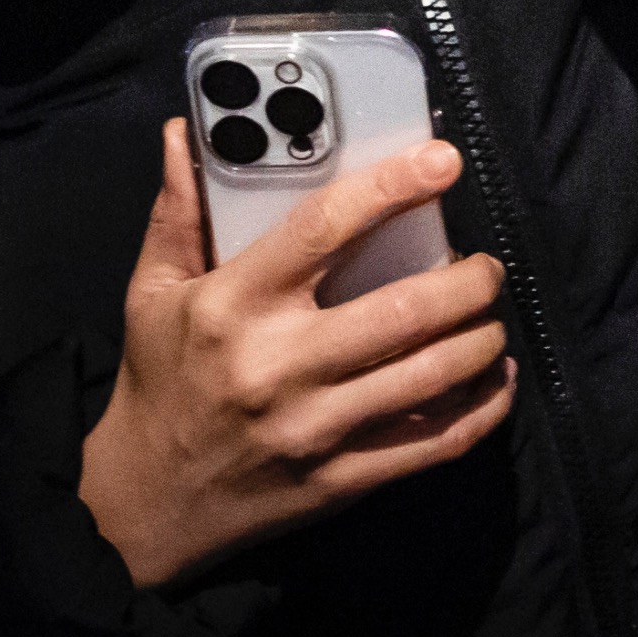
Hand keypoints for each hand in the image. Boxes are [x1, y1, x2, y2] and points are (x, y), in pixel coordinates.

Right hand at [75, 124, 512, 591]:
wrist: (143, 506)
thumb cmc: (160, 382)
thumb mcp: (153, 294)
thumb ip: (180, 212)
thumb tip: (185, 131)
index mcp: (231, 305)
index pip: (322, 229)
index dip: (391, 188)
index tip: (444, 162)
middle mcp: (276, 365)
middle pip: (403, 311)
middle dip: (469, 281)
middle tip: (486, 265)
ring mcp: (312, 429)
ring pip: (431, 376)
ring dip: (483, 340)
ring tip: (490, 317)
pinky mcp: (338, 482)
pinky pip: (433, 444)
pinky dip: (482, 410)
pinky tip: (494, 382)